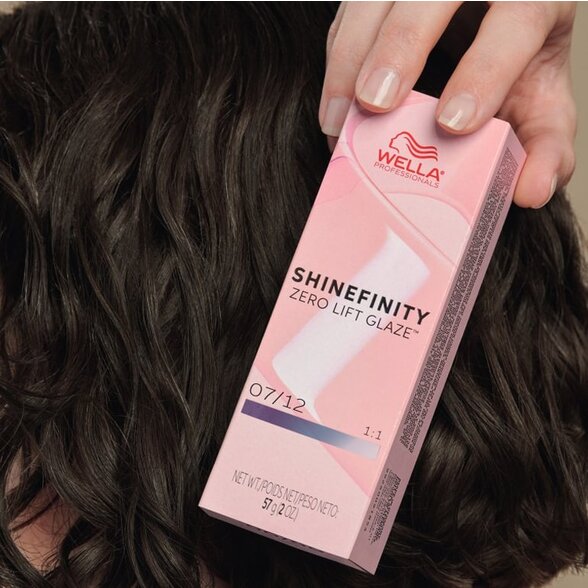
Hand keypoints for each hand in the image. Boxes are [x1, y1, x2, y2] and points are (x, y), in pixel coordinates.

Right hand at [319, 1, 576, 208]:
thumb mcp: (541, 102)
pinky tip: (334, 105)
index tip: (451, 124)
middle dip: (397, 50)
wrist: (498, 21)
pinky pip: (348, 17)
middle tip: (377, 106)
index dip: (482, 72)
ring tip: (339, 119)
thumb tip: (532, 190)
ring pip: (373, 2)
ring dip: (349, 60)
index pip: (513, 21)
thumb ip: (545, 145)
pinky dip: (335, 62)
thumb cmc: (518, 65)